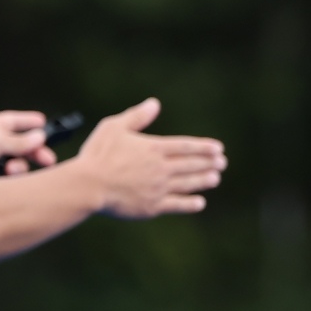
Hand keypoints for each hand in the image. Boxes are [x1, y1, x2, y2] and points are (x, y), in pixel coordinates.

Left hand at [0, 111, 54, 174]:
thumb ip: (20, 141)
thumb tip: (40, 137)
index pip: (17, 121)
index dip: (31, 123)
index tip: (45, 125)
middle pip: (23, 144)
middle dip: (35, 152)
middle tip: (48, 160)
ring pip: (19, 161)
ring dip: (20, 166)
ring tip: (12, 170)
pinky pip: (11, 174)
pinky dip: (12, 176)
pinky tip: (7, 176)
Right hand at [71, 98, 225, 217]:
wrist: (88, 185)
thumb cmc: (98, 154)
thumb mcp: (114, 128)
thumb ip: (136, 117)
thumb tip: (154, 103)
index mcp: (154, 149)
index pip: (186, 146)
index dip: (204, 147)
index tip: (218, 149)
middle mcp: (161, 168)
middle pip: (191, 165)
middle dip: (209, 163)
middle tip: (222, 163)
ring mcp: (159, 188)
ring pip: (188, 183)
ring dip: (204, 180)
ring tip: (216, 178)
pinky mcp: (153, 206)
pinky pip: (177, 205)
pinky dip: (190, 204)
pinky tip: (199, 203)